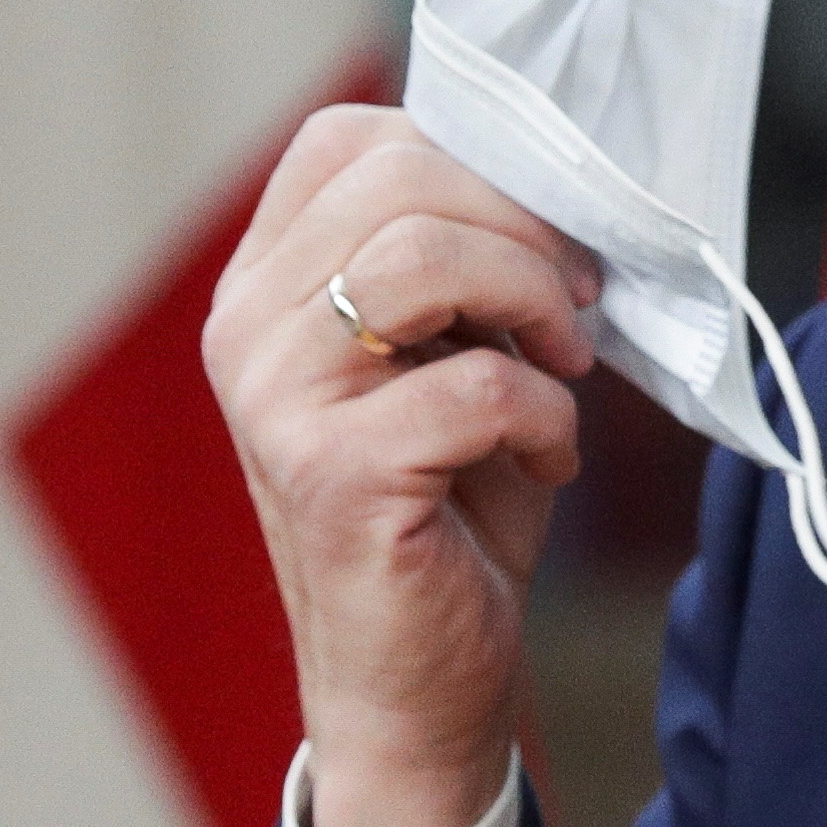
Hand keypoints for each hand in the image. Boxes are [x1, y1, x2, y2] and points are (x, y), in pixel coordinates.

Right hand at [207, 107, 601, 826]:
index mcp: (265, 287)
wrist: (417, 686)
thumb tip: (563, 175)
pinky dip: (546, 413)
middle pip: (397, 178)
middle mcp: (247, 330)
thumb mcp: (452, 358)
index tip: (547, 229)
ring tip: (566, 362)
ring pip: (425, 258)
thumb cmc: (449, 511)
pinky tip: (549, 455)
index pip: (345, 139)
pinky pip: (475, 384)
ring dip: (534, 300)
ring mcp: (276, 400)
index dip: (472, 159)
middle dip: (525, 224)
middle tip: (579, 300)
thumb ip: (470, 264)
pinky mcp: (332, 474)